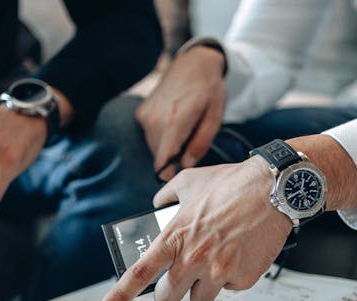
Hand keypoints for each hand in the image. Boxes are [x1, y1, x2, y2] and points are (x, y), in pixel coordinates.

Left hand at [96, 135, 356, 300]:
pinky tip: (240, 253)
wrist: (274, 189)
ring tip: (217, 258)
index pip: (139, 275)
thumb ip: (166, 197)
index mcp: (174, 238)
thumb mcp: (189, 182)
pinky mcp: (243, 278)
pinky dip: (232, 277)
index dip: (118, 298)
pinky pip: (230, 290)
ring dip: (204, 286)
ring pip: (200, 300)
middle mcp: (193, 258)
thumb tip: (157, 204)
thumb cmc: (232, 183)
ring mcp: (218, 272)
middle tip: (180, 279)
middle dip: (172, 293)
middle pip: (168, 300)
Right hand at [136, 45, 225, 180]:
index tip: (177, 180)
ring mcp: (146, 115)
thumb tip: (186, 165)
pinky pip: (150, 136)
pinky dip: (161, 136)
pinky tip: (173, 123)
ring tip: (184, 131)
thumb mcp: (215, 116)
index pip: (164, 158)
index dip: (169, 174)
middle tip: (191, 147)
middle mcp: (156, 118)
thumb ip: (200, 143)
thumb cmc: (208, 90)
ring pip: (154, 147)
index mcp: (176, 119)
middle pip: (160, 156)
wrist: (193, 63)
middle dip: (174, 159)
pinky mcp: (141, 113)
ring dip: (168, 147)